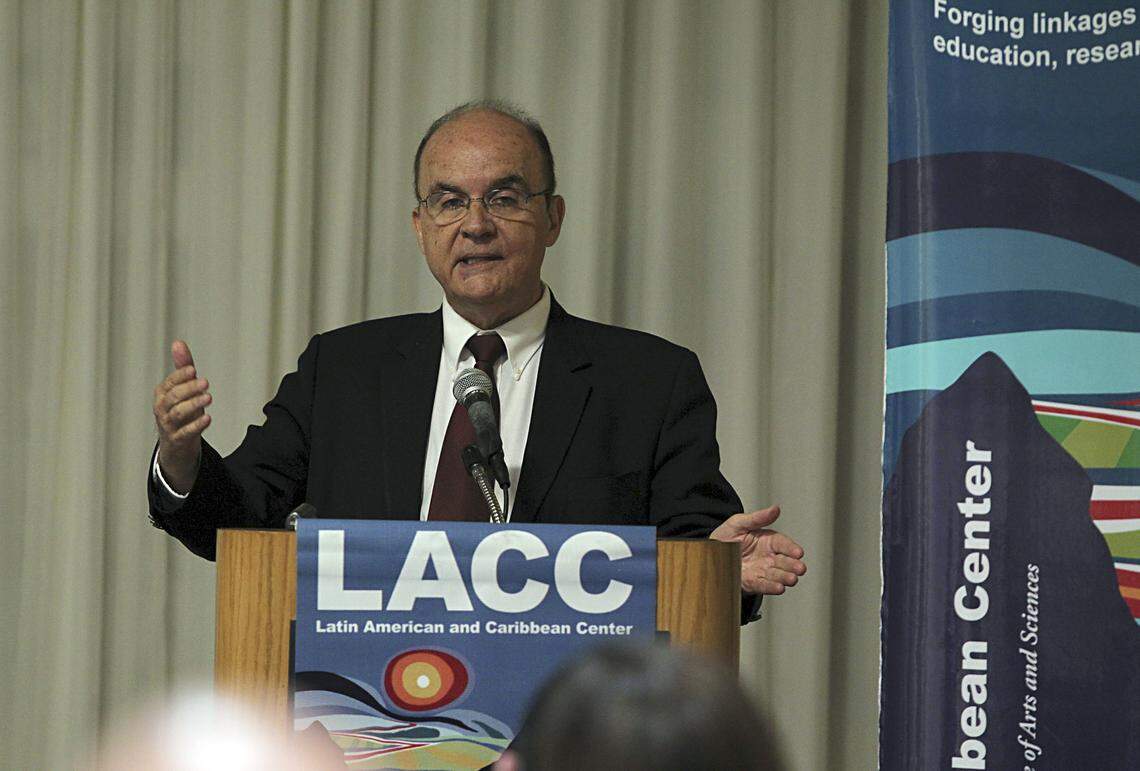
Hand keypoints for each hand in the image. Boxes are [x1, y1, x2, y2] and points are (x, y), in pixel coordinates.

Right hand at [152, 340, 210, 493]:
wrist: (175, 445)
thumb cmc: (180, 412)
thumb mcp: (182, 389)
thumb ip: (183, 367)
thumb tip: (178, 343)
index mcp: (163, 394)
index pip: (170, 383)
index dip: (180, 376)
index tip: (193, 370)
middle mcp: (163, 409)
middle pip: (174, 397)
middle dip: (189, 389)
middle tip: (205, 383)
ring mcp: (169, 425)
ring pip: (178, 414)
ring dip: (194, 405)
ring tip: (208, 397)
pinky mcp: (178, 439)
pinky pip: (185, 432)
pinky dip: (196, 425)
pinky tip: (208, 418)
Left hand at [709, 505, 805, 595]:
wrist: (709, 554)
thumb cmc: (726, 537)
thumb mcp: (739, 523)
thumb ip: (758, 518)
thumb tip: (776, 509)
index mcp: (768, 541)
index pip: (783, 544)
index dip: (792, 548)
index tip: (799, 552)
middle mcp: (768, 557)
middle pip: (785, 562)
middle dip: (794, 565)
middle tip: (800, 568)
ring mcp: (761, 571)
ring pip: (777, 575)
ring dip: (785, 577)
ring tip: (791, 579)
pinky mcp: (752, 582)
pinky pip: (763, 585)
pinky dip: (771, 587)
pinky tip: (779, 588)